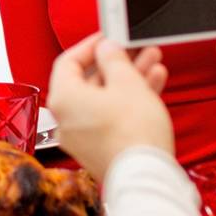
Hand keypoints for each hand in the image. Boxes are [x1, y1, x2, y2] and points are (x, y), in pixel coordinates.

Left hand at [46, 33, 171, 180]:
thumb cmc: (133, 133)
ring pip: (105, 99)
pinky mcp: (101, 149)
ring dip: (128, 79)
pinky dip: (128, 101)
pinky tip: (152, 86)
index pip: (68, 61)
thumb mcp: (127, 82)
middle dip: (117, 62)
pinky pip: (111, 117)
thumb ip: (114, 59)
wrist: (147, 178)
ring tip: (152, 63)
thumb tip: (107, 49)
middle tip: (136, 49)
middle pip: (89, 81)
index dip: (91, 45)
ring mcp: (83, 137)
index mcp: (63, 99)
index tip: (109, 37)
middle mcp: (66, 119)